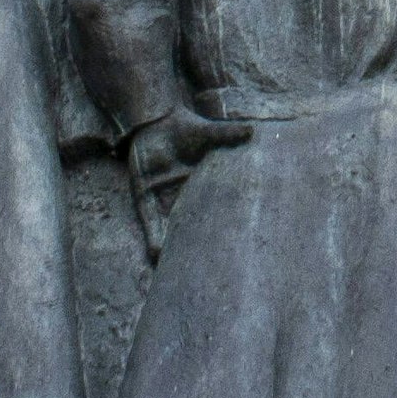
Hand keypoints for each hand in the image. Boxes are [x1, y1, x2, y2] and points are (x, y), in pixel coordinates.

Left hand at [127, 103, 250, 258]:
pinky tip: (156, 253)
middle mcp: (186, 197)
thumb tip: (250, 131)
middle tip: (209, 270)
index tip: (232, 246)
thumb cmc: (187, 130)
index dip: (222, 227)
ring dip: (175, 248)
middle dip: (199, 245)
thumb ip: (226, 134)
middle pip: (194, 226)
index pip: (215, 209)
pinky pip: (150, 221)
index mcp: (204, 185)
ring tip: (182, 272)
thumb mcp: (208, 133)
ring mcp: (165, 199)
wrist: (157, 125)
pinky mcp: (145, 197)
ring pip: (172, 230)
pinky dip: (153, 235)